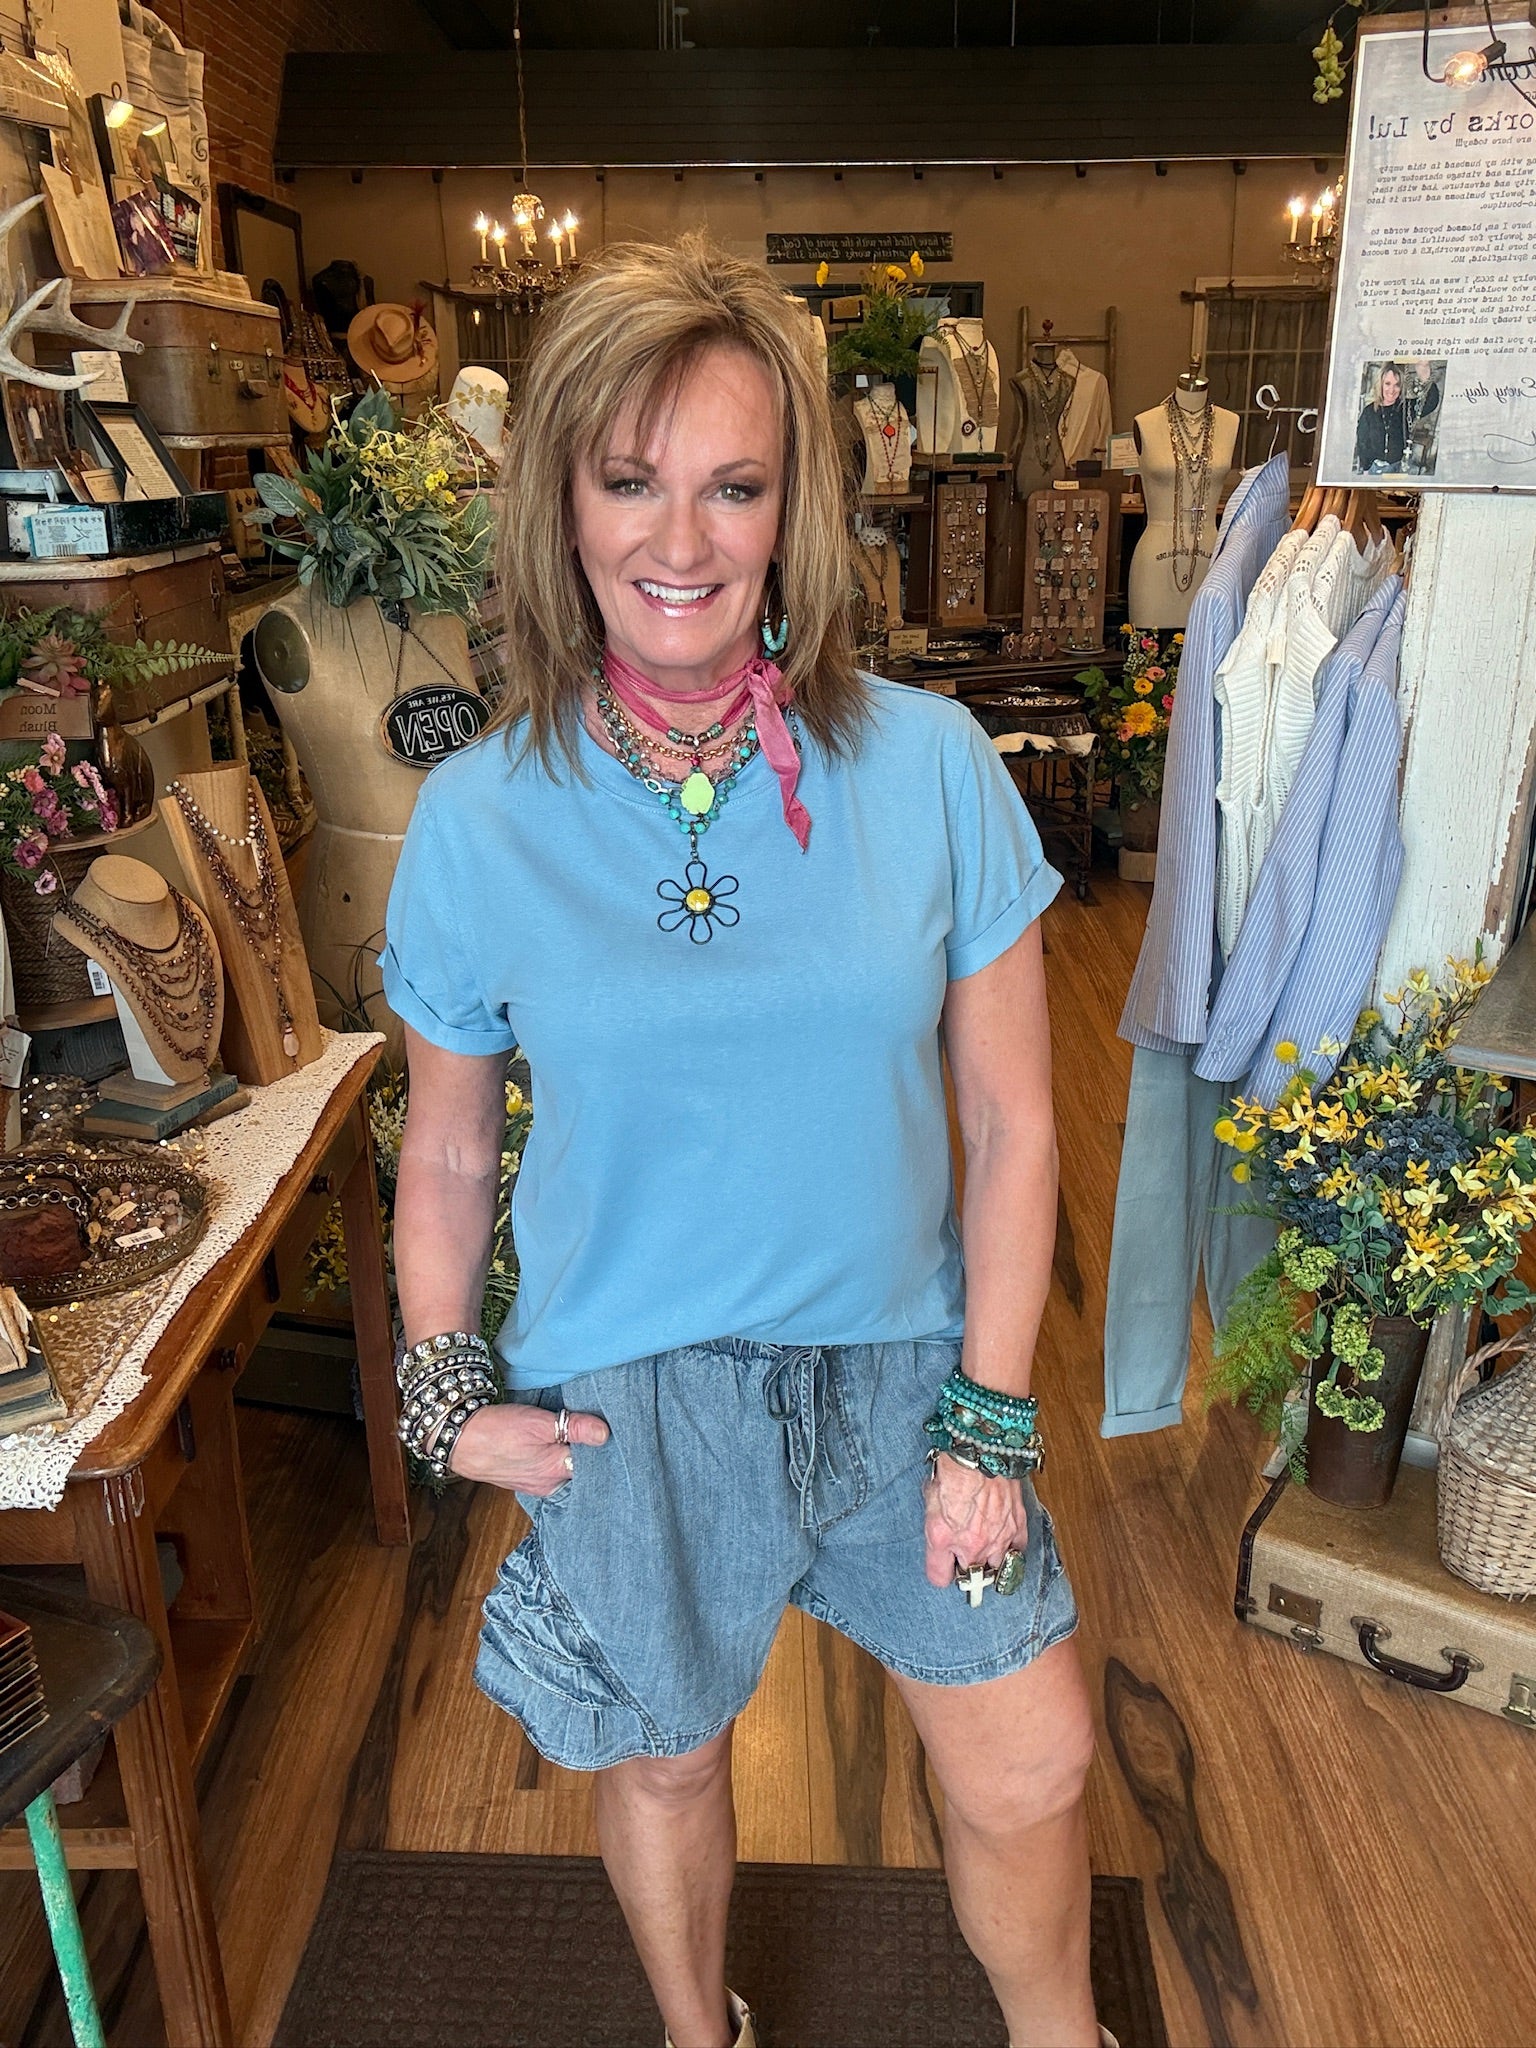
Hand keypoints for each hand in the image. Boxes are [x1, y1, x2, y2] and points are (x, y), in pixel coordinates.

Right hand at [448, 1401, 609, 1491]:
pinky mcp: (525, 1477)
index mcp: (558, 1473)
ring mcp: (537, 1483)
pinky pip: (550, 1469)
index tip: (616, 1433)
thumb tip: (605, 1434)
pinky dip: (558, 1457)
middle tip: (603, 1430)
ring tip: (584, 1435)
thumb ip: (574, 1428)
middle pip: (581, 1470)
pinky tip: (560, 1444)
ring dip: (574, 1454)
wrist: (458, 1440)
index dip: (605, 1450)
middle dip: (592, 1454)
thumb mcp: (539, 1423)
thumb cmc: (497, 1431)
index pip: (595, 1466)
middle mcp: (550, 1485)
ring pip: (565, 1470)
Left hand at [923, 1454, 1028, 1588]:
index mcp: (942, 1538)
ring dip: (988, 1561)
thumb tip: (940, 1533)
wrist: (980, 1447)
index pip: (939, 1578)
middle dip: (965, 1566)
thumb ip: (934, 1524)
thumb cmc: (952, 1467)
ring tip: (983, 1549)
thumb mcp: (929, 1497)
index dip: (939, 1571)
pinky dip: (1011, 1549)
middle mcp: (971, 1545)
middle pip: (970, 1577)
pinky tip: (1003, 1541)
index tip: (942, 1565)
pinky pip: (1017, 1551)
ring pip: (995, 1569)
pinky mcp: (1016, 1525)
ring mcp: (997, 1538)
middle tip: (962, 1553)